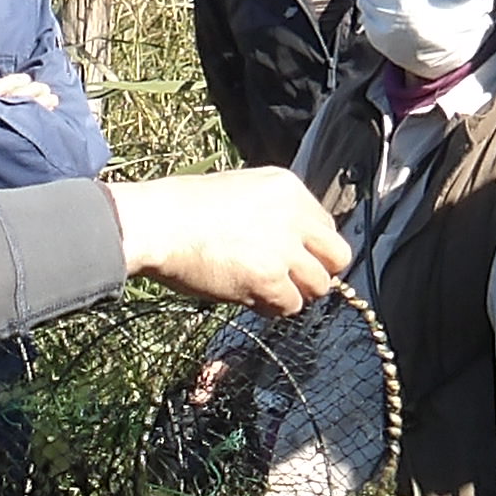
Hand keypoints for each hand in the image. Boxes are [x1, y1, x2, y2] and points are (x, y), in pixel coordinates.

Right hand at [112, 169, 351, 314]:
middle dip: (317, 272)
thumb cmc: (182, 210)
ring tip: (263, 290)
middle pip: (338, 256)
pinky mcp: (269, 278)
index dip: (309, 249)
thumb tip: (288, 248)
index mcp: (287, 187)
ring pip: (319, 286)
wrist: (157, 223)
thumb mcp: (239, 191)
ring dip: (294, 293)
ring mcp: (284, 248)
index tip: (291, 259)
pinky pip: (291, 306)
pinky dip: (272, 308)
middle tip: (290, 281)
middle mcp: (294, 214)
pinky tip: (248, 297)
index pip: (325, 227)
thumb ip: (271, 214)